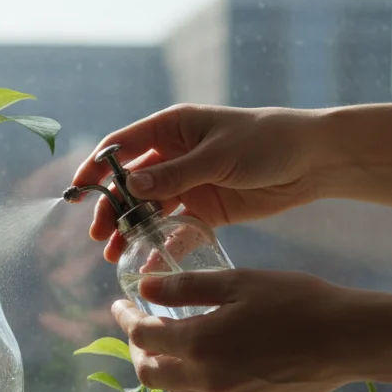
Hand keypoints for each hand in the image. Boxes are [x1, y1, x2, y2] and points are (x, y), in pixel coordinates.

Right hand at [72, 104, 324, 262]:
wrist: (313, 161)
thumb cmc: (267, 141)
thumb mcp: (218, 155)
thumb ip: (175, 174)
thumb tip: (130, 185)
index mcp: (172, 129)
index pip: (122, 146)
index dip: (97, 167)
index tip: (77, 191)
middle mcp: (174, 156)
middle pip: (129, 184)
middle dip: (111, 208)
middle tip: (99, 235)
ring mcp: (188, 184)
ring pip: (148, 209)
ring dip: (130, 230)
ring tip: (115, 255)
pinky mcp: (204, 209)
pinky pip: (174, 229)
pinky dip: (160, 245)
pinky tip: (148, 262)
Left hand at [111, 269, 360, 391]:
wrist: (350, 340)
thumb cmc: (298, 302)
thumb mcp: (239, 282)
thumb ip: (185, 287)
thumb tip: (144, 286)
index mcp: (200, 345)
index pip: (143, 336)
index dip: (125, 318)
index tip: (120, 305)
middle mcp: (208, 378)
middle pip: (151, 373)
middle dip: (137, 350)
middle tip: (139, 326)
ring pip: (177, 388)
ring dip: (164, 366)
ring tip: (170, 341)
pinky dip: (194, 375)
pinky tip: (207, 354)